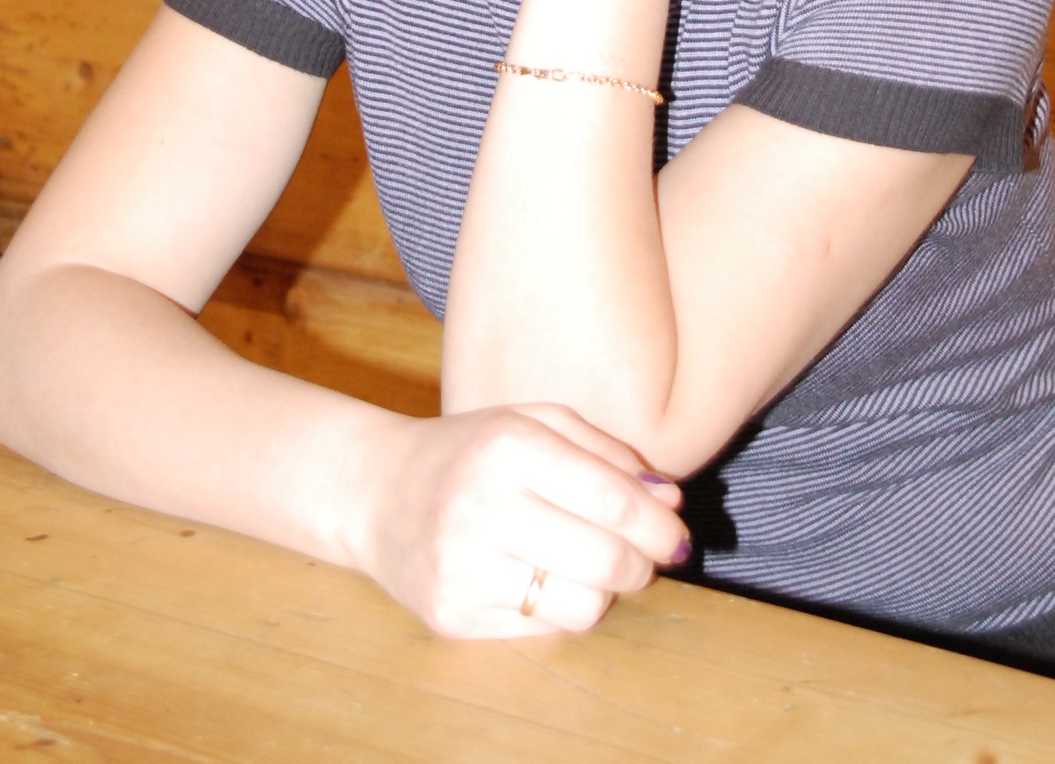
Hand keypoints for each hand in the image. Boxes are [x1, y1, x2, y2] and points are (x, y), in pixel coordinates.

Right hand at [350, 403, 686, 637]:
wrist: (376, 492)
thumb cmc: (471, 452)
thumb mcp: (535, 423)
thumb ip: (608, 454)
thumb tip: (671, 500)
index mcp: (508, 445)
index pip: (612, 499)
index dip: (659, 526)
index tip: (678, 535)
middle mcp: (481, 504)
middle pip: (604, 559)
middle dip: (642, 566)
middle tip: (648, 561)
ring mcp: (461, 566)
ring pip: (579, 607)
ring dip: (605, 593)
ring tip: (597, 570)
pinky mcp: (450, 615)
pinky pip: (539, 630)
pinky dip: (559, 609)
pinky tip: (546, 581)